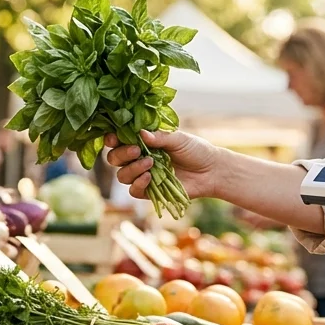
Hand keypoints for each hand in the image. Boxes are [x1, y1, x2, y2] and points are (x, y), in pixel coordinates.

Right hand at [107, 130, 221, 201]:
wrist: (211, 171)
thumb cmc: (196, 150)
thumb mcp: (179, 139)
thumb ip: (160, 137)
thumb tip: (140, 133)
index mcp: (143, 142)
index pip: (119, 140)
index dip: (112, 139)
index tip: (114, 138)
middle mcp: (139, 158)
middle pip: (115, 158)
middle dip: (122, 154)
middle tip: (137, 150)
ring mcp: (143, 175)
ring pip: (122, 175)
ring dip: (132, 169)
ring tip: (150, 163)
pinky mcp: (149, 192)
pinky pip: (134, 191)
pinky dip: (138, 184)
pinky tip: (149, 177)